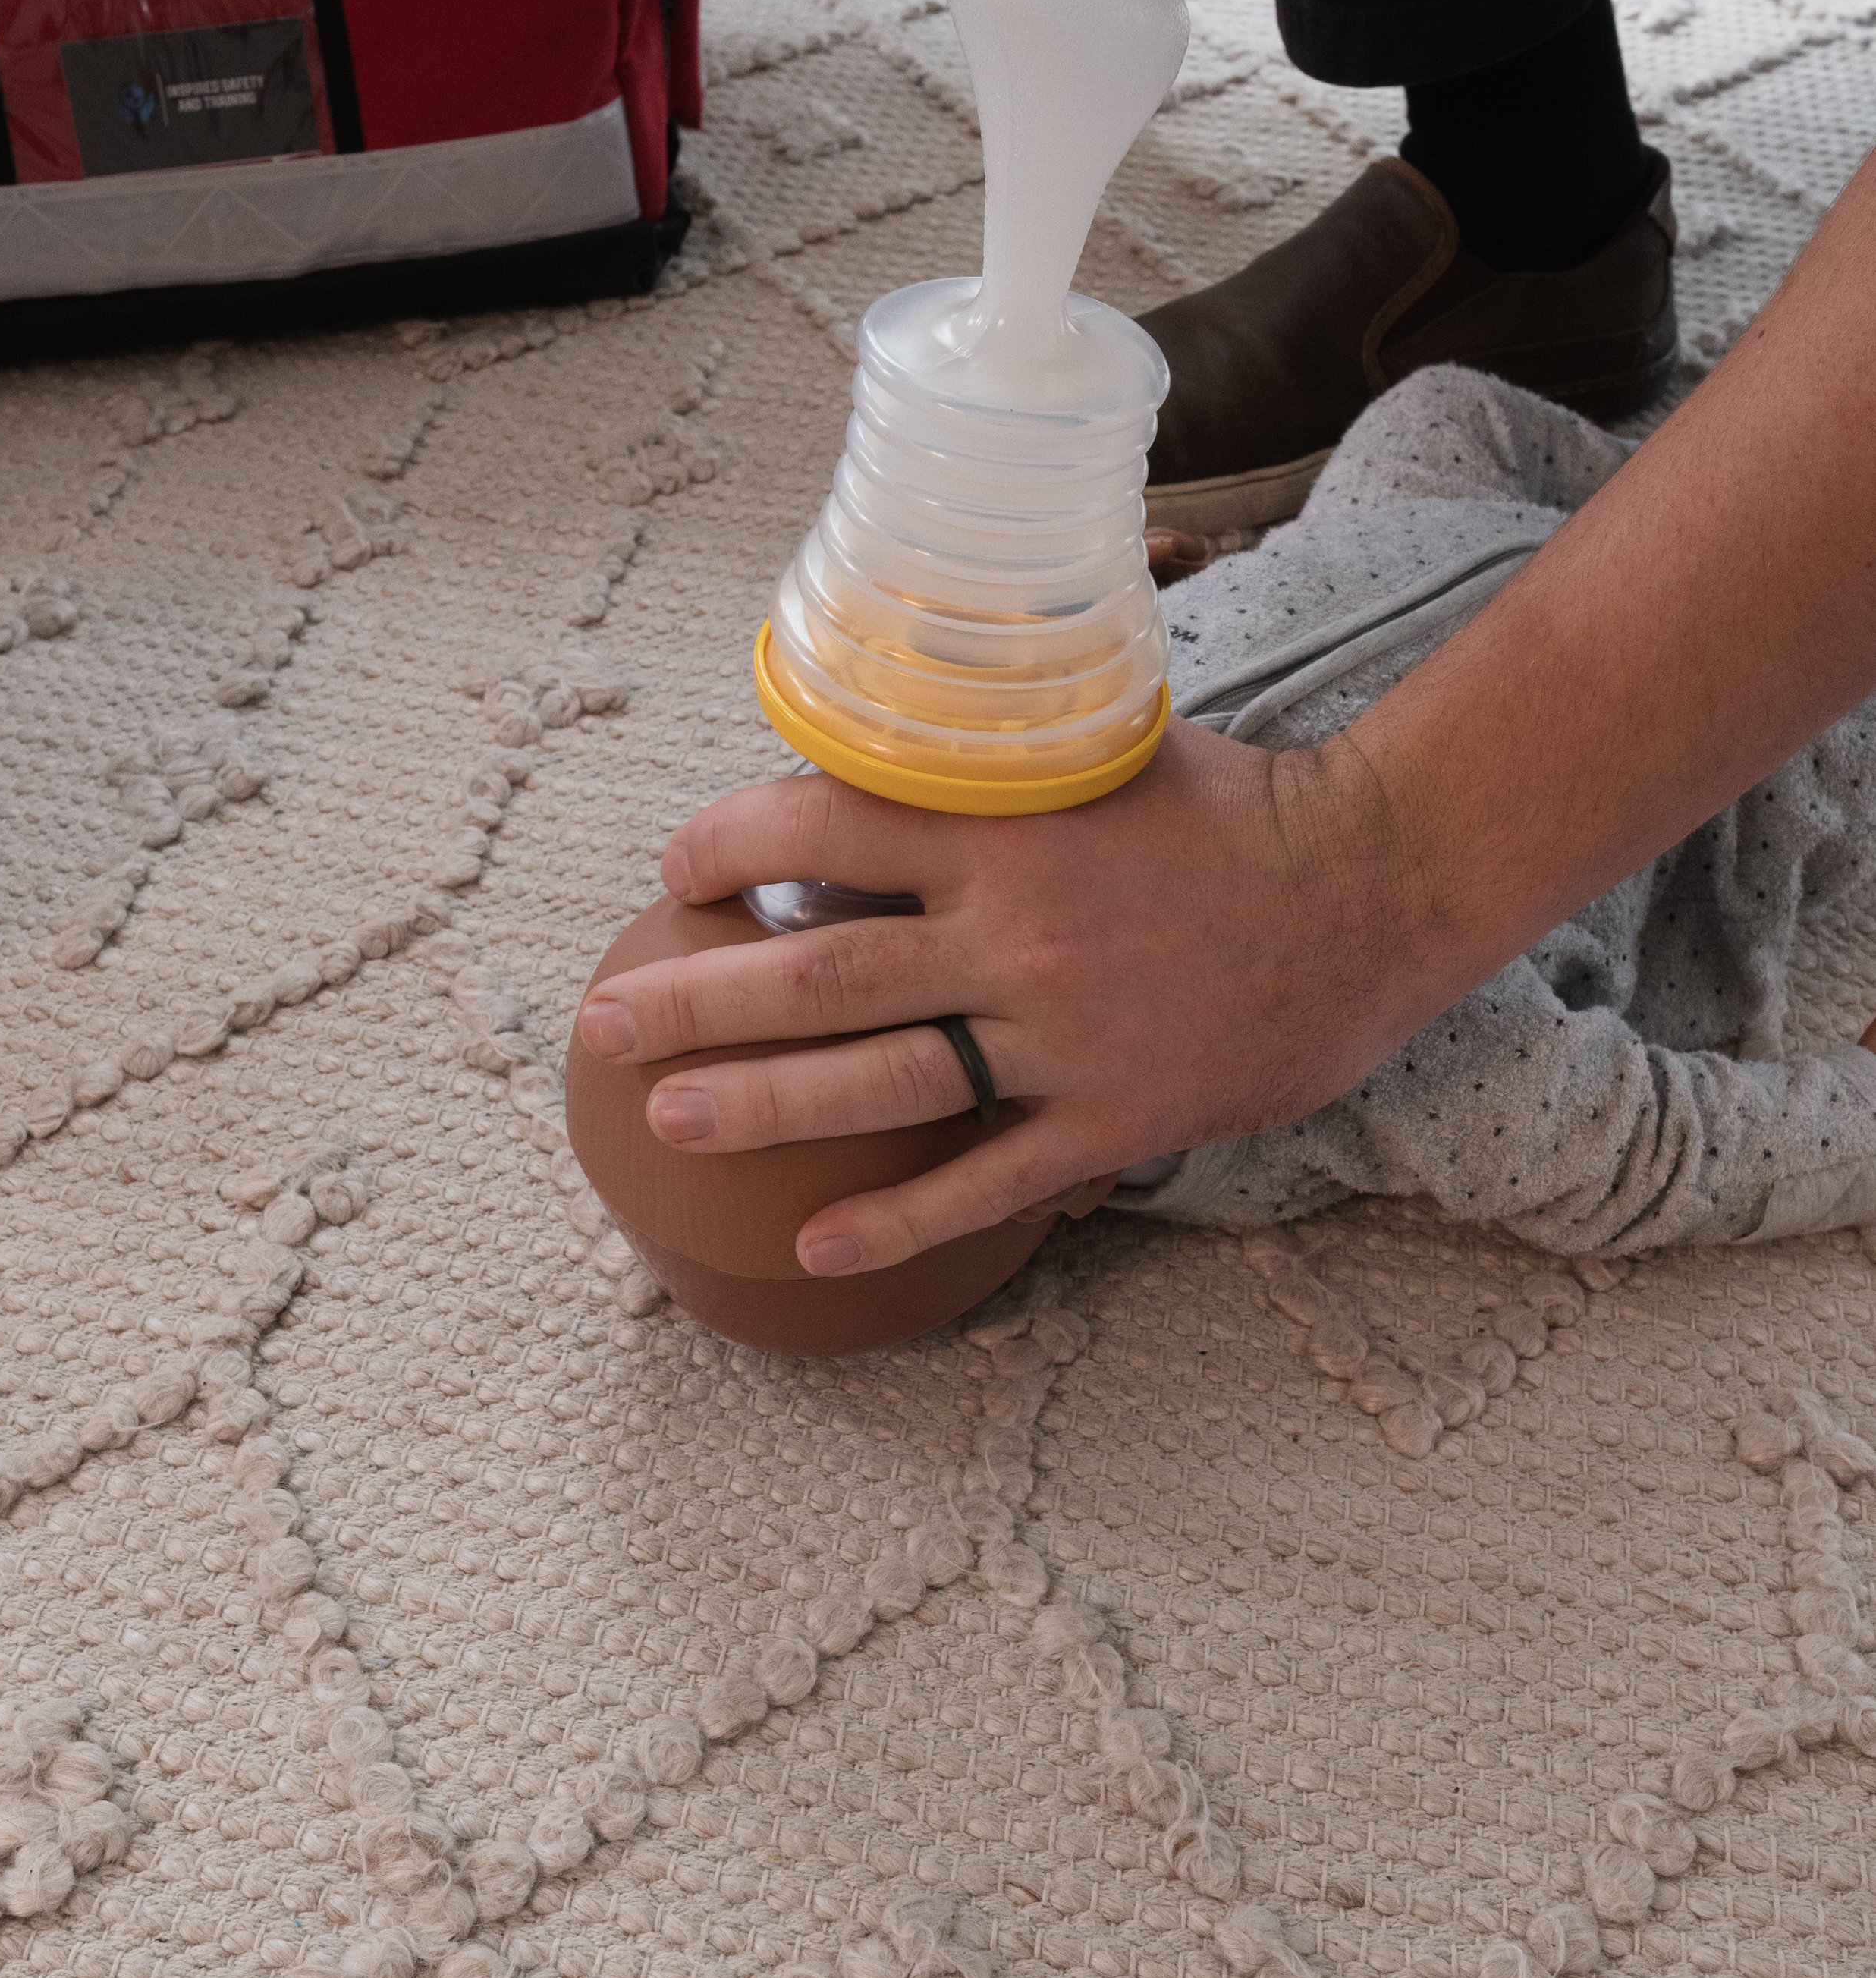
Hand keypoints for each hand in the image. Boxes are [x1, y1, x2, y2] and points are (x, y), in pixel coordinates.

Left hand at [575, 720, 1415, 1275]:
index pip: (824, 824)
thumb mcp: (1100, 744)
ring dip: (759, 1102)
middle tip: (599, 1023)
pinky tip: (815, 1248)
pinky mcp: (1113, 1113)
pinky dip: (898, 1218)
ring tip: (665, 1118)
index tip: (675, 869)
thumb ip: (993, 752)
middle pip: (818, 970)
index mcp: (1005, 823)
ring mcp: (1062, 1032)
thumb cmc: (1232, 806)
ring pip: (879, 1078)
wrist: (1377, 886)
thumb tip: (881, 730)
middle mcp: (1016, 930)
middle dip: (693, 995)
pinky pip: (985, 1178)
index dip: (727, 846)